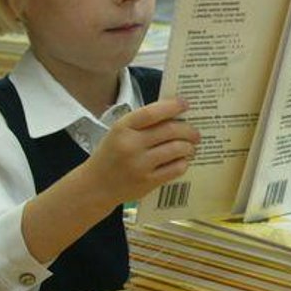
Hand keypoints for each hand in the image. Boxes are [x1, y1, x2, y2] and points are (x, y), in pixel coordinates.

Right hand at [84, 98, 199, 203]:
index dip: (172, 106)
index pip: (152, 113)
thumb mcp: (120, 132)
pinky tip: (182, 161)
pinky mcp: (147, 182)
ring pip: (176, 149)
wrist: (95, 186)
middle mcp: (131, 145)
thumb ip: (143, 123)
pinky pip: (175, 169)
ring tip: (190, 147)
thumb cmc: (112, 154)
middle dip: (188, 130)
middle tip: (195, 133)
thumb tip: (176, 114)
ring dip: (189, 147)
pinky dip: (183, 163)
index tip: (185, 104)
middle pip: (170, 131)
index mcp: (123, 128)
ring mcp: (139, 165)